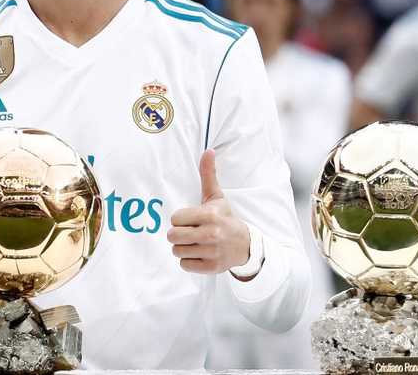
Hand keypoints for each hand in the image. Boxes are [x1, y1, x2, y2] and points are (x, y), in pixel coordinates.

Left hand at [167, 149, 251, 274]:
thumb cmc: (225, 218)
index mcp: (209, 215)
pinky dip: (189, 261)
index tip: (191, 219)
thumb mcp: (216, 197)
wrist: (245, 245)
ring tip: (195, 243)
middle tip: (190, 232)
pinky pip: (184, 265)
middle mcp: (211, 234)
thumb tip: (208, 150)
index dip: (180, 219)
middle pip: (173, 236)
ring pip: (177, 251)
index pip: (175, 219)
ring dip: (182, 248)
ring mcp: (212, 252)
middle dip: (178, 234)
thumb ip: (208, 175)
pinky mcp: (211, 267)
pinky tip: (200, 253)